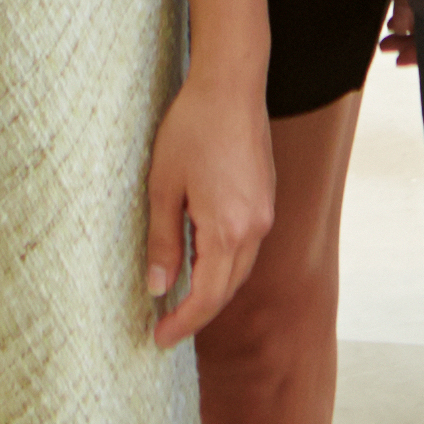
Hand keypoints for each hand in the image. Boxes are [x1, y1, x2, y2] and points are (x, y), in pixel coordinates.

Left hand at [143, 66, 275, 349]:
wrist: (231, 84)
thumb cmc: (192, 128)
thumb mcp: (163, 187)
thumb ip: (162, 242)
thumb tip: (158, 289)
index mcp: (228, 229)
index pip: (207, 297)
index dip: (183, 323)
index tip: (158, 340)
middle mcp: (254, 228)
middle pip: (227, 290)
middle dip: (197, 315)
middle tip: (164, 330)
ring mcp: (264, 213)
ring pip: (239, 270)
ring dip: (212, 291)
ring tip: (179, 303)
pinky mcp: (265, 199)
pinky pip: (246, 248)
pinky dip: (223, 266)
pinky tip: (201, 264)